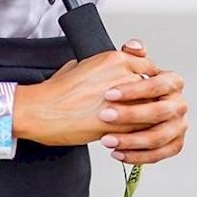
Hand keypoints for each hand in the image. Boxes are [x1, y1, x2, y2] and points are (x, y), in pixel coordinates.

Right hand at [16, 47, 148, 146]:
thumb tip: (113, 73)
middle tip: (147, 108)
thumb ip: (105, 67)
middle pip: (153, 89)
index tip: (146, 88)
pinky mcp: (118, 123)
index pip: (148, 67)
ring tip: (139, 125)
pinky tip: (131, 136)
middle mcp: (122, 76)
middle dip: (150, 101)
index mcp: (115, 59)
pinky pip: (140, 130)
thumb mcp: (81, 64)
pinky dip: (139, 135)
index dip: (148, 81)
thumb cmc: (56, 91)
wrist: (42, 110)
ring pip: (151, 111)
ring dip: (148, 119)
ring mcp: (122, 100)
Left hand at [97, 37, 187, 165]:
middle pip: (160, 112)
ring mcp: (179, 126)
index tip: (109, 94)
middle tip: (104, 116)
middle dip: (131, 115)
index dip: (135, 90)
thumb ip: (131, 56)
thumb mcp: (125, 68)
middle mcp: (179, 104)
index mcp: (173, 82)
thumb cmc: (123, 89)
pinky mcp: (174, 144)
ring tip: (106, 139)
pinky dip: (137, 156)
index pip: (159, 84)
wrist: (121, 110)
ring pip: (158, 136)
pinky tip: (117, 153)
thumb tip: (133, 46)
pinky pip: (158, 154)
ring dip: (131, 140)